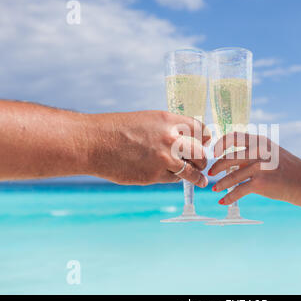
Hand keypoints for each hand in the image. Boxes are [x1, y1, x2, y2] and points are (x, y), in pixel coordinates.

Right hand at [87, 110, 210, 185]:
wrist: (94, 143)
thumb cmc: (118, 129)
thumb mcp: (148, 120)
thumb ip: (168, 129)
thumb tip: (187, 141)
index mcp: (169, 121)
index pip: (200, 129)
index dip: (205, 138)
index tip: (205, 144)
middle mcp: (170, 139)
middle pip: (201, 153)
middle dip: (203, 159)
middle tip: (202, 163)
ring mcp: (163, 159)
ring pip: (192, 171)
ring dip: (198, 176)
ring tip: (202, 180)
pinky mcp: (154, 176)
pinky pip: (174, 179)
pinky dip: (176, 178)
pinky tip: (174, 177)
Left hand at [208, 132, 300, 205]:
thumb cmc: (290, 169)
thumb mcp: (273, 153)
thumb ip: (254, 153)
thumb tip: (232, 160)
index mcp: (261, 141)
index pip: (233, 136)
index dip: (220, 144)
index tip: (214, 152)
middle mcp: (258, 152)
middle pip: (228, 157)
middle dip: (216, 166)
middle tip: (210, 173)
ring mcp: (259, 167)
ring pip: (231, 176)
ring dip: (220, 184)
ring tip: (214, 189)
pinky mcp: (260, 183)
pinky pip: (238, 190)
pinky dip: (228, 198)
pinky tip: (223, 202)